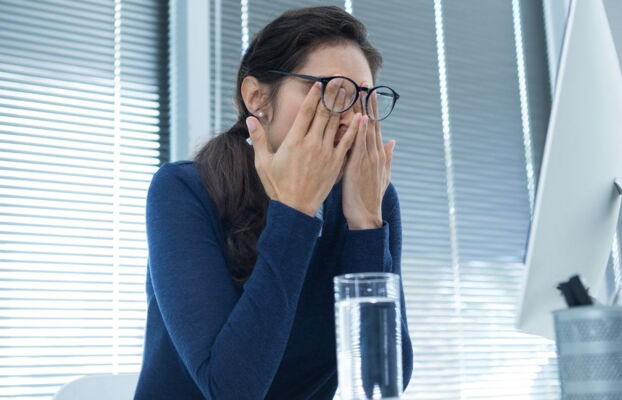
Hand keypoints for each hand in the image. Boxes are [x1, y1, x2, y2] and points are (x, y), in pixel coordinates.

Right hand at [246, 79, 361, 216]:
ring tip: (350, 91)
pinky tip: (361, 117)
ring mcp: (325, 153)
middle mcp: (311, 143)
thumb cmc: (277, 185)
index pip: (305, 112)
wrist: (296, 208)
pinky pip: (347, 142)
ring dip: (344, 106)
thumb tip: (251, 119)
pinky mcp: (336, 163)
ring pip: (337, 124)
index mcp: (293, 141)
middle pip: (324, 113)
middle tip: (340, 79)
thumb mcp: (263, 162)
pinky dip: (354, 129)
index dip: (313, 96)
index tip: (319, 84)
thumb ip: (259, 138)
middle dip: (332, 94)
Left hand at [341, 82, 395, 228]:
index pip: (375, 125)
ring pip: (366, 129)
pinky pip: (359, 144)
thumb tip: (393, 141)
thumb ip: (387, 157)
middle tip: (364, 82)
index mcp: (378, 154)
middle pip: (372, 122)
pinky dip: (360, 130)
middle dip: (368, 102)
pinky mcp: (359, 166)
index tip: (369, 91)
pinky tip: (359, 117)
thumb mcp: (381, 175)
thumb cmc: (368, 196)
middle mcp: (375, 153)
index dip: (372, 108)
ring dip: (363, 110)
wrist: (366, 215)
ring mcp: (368, 158)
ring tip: (360, 92)